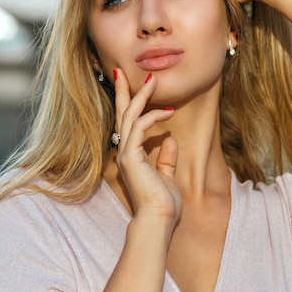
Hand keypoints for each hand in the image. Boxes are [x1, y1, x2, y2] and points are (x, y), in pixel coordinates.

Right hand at [113, 69, 181, 226]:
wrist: (159, 220)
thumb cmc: (163, 204)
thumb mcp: (167, 176)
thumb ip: (166, 158)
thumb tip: (170, 139)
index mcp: (131, 155)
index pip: (128, 124)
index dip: (130, 104)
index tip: (136, 86)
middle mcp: (125, 152)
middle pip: (121, 115)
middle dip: (124, 92)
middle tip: (122, 71)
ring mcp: (125, 154)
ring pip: (129, 116)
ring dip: (140, 97)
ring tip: (152, 81)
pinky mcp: (130, 157)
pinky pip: (139, 127)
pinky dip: (152, 116)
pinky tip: (168, 111)